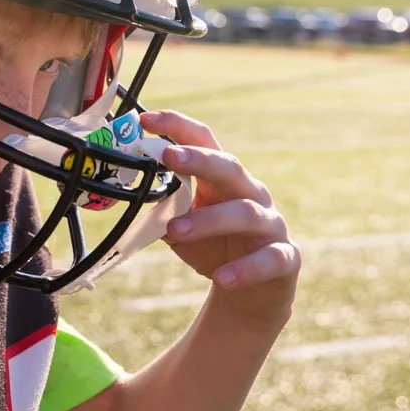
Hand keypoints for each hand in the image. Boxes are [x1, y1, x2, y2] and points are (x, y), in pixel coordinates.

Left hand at [139, 110, 299, 328]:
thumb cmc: (214, 248)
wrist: (252, 292)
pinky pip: (269, 259)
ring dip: (209, 220)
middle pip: (230, 168)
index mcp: (222, 180)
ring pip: (246, 213)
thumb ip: (161, 208)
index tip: (146, 119)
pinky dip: (246, 269)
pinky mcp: (285, 257)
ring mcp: (271, 225)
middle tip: (168, 157)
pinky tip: (222, 278)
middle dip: (200, 159)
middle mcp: (250, 194)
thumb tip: (124, 192)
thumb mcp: (181, 227)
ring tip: (176, 231)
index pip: (204, 142)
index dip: (177, 127)